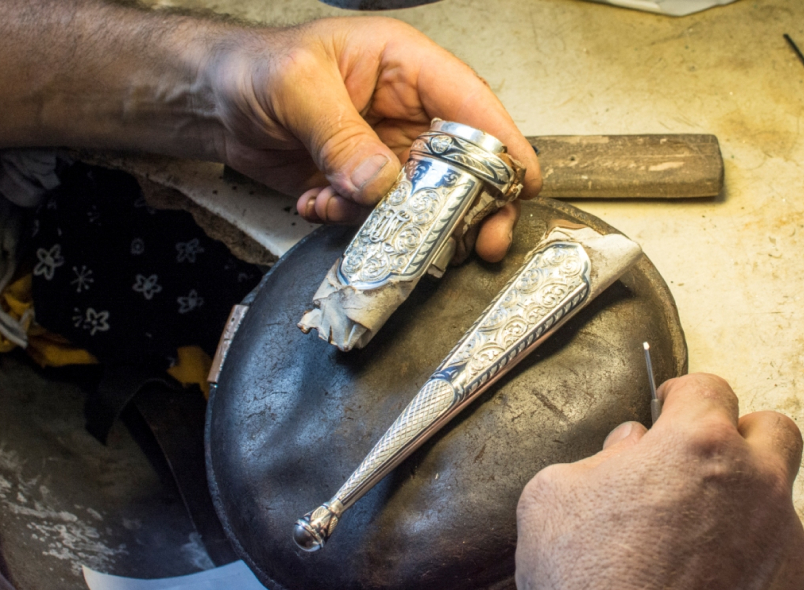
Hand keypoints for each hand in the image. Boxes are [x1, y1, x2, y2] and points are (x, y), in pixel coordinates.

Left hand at [207, 16, 540, 261]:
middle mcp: (405, 111)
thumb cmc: (255, 66)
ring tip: (346, 208)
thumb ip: (341, 135)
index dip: (503, 144)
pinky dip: (351, 221)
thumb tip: (381, 183)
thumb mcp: (297, 87)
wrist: (214, 101)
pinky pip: (378, 216)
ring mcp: (385, 151)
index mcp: (405, 67)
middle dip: (467, 204)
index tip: (521, 184)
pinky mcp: (362, 184)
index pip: (470, 104)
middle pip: (462, 162)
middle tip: (477, 240)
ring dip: (393, 220)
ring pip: (421, 199)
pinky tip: (317, 201)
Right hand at [515, 373, 803, 589]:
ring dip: (740, 500)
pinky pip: (775, 555)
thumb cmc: (585, 579)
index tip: (667, 406)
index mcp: (697, 444)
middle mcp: (753, 482)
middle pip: (772, 429)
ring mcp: (779, 539)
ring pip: (774, 496)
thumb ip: (598, 457)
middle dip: (739, 434)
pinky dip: (747, 556)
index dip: (682, 394)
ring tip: (694, 530)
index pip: (708, 387)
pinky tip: (707, 576)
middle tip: (700, 456)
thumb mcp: (553, 495)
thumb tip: (628, 448)